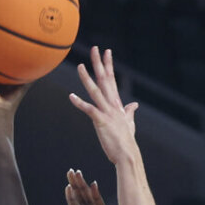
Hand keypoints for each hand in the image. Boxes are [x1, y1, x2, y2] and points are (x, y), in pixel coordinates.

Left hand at [69, 46, 138, 167]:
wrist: (127, 155)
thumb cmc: (126, 142)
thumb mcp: (129, 124)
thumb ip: (129, 113)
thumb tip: (134, 105)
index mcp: (117, 104)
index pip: (112, 80)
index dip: (108, 65)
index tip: (106, 52)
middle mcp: (112, 105)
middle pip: (105, 80)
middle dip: (99, 63)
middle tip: (94, 48)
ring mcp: (107, 113)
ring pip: (96, 91)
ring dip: (87, 79)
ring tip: (79, 66)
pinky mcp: (101, 122)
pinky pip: (89, 110)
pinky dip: (80, 103)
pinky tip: (71, 96)